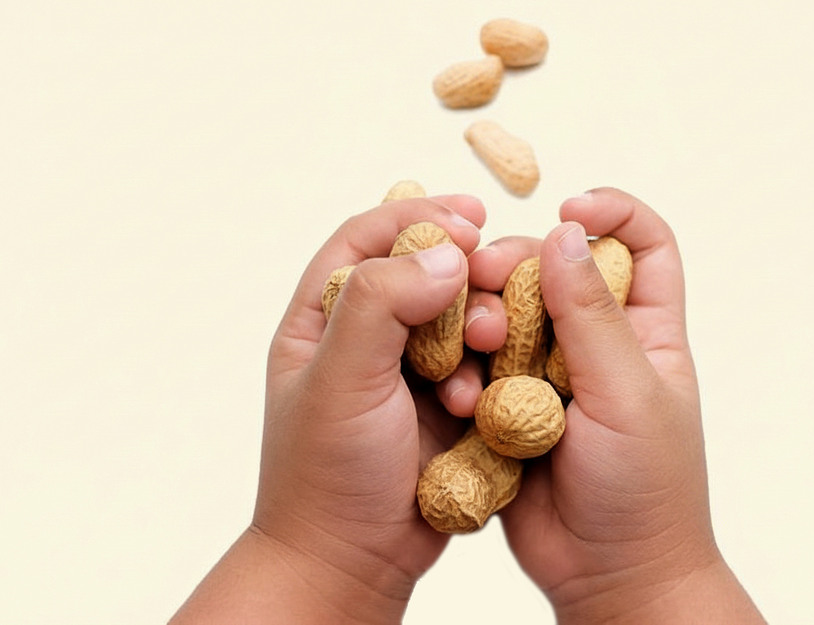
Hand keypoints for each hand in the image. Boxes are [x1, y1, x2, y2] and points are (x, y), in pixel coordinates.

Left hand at [172, 195, 483, 623]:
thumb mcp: (341, 380)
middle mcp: (363, 336)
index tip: (470, 218)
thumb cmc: (326, 475)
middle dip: (461, 272)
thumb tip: (445, 256)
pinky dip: (489, 368)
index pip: (366, 239)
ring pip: (456, 319)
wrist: (351, 562)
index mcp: (321, 318)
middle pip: (420, 272)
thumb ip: (381, 306)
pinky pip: (478, 365)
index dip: (417, 217)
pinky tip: (484, 393)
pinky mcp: (442, 405)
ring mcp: (405, 371)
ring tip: (491, 342)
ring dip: (481, 322)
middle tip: (493, 278)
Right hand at [469, 188, 764, 622]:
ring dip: (483, 319)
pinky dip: (464, 368)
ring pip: (507, 317)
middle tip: (487, 276)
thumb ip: (592, 316)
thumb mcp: (627, 395)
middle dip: (518, 263)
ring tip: (473, 346)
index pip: (642, 244)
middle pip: (554, 270)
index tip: (568, 207)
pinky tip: (456, 386)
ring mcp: (548, 377)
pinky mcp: (508, 410)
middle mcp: (595, 345)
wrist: (610, 577)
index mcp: (644, 332)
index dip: (611, 211)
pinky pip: (479, 368)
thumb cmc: (646, 493)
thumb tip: (566, 232)